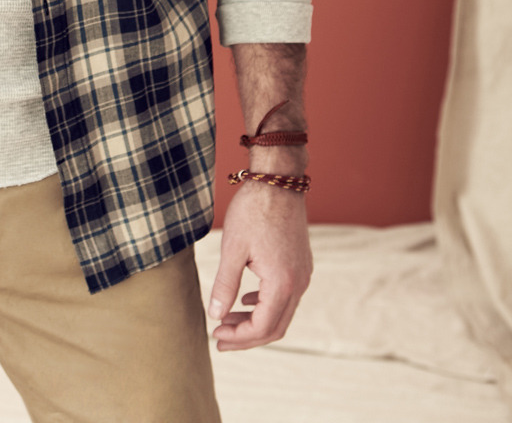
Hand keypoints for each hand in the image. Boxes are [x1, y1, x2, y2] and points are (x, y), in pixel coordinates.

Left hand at [207, 180, 311, 349]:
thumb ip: (225, 284)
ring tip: (228, 320)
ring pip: (282, 313)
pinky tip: (247, 300)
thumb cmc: (253, 210)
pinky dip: (266, 305)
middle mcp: (299, 284)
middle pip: (275, 327)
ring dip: (256, 320)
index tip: (216, 335)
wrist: (278, 181)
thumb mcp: (232, 248)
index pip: (262, 327)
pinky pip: (286, 296)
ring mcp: (303, 274)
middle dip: (246, 336)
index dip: (239, 337)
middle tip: (220, 338)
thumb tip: (215, 315)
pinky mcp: (301, 265)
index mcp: (282, 283)